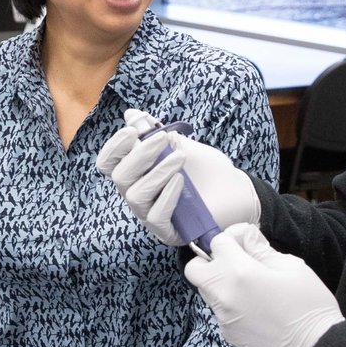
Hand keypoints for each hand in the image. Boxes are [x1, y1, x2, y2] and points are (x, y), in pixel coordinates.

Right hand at [96, 108, 258, 245]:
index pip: (109, 163)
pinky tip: (180, 181)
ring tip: (180, 159)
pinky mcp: (167, 231)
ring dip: (157, 172)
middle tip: (163, 139)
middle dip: (140, 155)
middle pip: (120, 177)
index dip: (114, 146)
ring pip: (136, 195)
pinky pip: (155, 215)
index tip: (133, 131)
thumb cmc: (206, 169)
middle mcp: (138, 194)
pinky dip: (166, 194)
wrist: (236, 190)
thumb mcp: (181, 144)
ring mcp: (150, 215)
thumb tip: (131, 114)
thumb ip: (155, 132)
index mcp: (137, 173)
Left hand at [184, 223, 342, 346]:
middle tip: (234, 263)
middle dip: (209, 261)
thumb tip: (245, 236)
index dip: (231, 239)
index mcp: (240, 272)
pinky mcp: (228, 334)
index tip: (246, 243)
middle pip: (194, 269)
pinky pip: (220, 311)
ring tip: (249, 288)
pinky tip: (255, 310)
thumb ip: (261, 249)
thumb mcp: (292, 267)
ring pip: (206, 291)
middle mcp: (224, 294)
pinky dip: (230, 305)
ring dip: (220, 283)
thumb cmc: (310, 306)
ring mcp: (223, 317)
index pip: (216, 242)